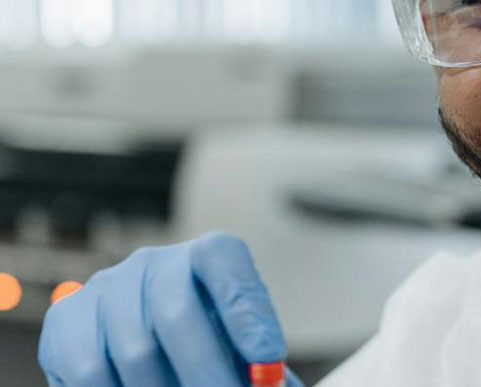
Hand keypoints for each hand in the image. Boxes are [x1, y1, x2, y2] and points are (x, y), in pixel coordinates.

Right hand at [38, 231, 303, 385]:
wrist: (155, 355)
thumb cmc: (210, 350)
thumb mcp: (238, 348)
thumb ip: (252, 362)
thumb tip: (267, 381)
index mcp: (208, 254)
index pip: (223, 259)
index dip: (246, 309)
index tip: (268, 360)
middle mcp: (155, 262)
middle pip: (176, 312)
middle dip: (206, 369)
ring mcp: (107, 287)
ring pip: (135, 350)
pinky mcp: (66, 319)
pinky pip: (90, 370)